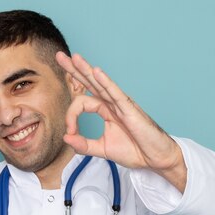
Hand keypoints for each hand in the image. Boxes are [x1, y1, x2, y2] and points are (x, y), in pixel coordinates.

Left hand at [56, 52, 186, 191]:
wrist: (155, 158)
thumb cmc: (134, 151)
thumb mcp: (102, 149)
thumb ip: (83, 145)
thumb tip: (64, 138)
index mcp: (105, 110)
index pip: (81, 103)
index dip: (71, 116)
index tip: (70, 133)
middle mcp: (112, 103)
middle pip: (90, 82)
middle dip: (74, 70)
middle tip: (59, 56)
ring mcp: (121, 104)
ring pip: (101, 84)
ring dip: (86, 70)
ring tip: (74, 57)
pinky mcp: (130, 110)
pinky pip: (116, 93)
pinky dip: (106, 82)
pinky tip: (97, 72)